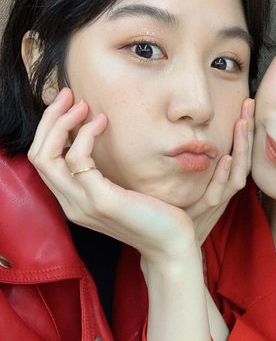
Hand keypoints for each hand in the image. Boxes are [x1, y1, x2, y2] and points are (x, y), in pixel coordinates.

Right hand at [28, 88, 196, 263]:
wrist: (173, 245)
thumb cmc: (154, 215)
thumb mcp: (122, 190)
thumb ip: (104, 172)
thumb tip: (98, 138)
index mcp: (74, 200)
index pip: (43, 160)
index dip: (49, 128)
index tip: (69, 104)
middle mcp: (71, 204)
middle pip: (37, 154)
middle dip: (50, 119)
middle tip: (70, 95)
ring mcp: (83, 204)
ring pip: (47, 156)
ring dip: (62, 123)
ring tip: (85, 106)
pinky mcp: (101, 201)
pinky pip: (78, 159)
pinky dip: (84, 135)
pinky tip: (102, 123)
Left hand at [187, 97, 253, 243]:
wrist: (171, 250)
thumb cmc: (177, 216)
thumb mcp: (188, 185)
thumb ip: (192, 164)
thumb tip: (185, 136)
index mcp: (220, 181)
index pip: (238, 150)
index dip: (244, 128)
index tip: (246, 102)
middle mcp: (223, 189)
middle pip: (243, 156)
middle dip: (248, 130)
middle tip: (249, 103)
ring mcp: (217, 201)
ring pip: (237, 172)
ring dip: (242, 147)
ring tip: (243, 122)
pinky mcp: (206, 211)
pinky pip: (219, 192)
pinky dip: (224, 175)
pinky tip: (227, 158)